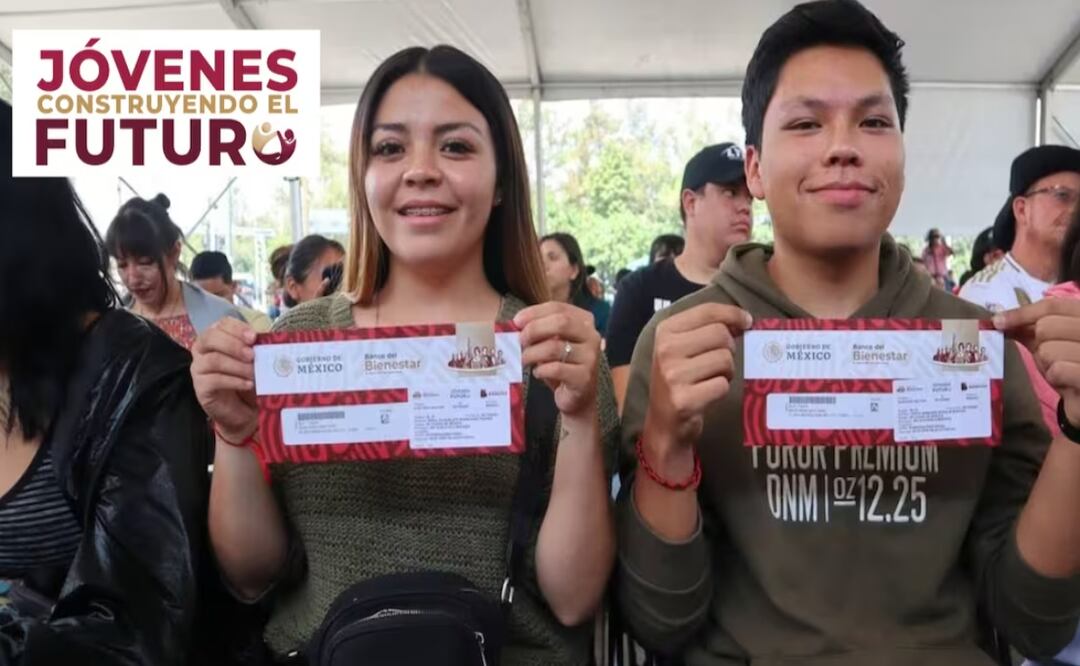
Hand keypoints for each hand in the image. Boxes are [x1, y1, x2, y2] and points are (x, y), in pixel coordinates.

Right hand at [191, 317, 258, 441]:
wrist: (243, 409)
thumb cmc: (249, 378)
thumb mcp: (257, 360)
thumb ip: (258, 347)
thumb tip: (269, 337)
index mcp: (217, 336)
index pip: (222, 324)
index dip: (237, 328)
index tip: (253, 337)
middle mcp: (203, 349)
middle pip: (210, 338)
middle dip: (233, 345)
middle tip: (252, 355)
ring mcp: (198, 368)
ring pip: (213, 360)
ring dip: (237, 365)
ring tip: (254, 373)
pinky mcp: (200, 388)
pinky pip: (214, 380)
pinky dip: (234, 381)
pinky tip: (248, 384)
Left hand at [515, 302, 600, 416]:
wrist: (577, 396)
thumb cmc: (561, 365)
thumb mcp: (551, 342)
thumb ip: (538, 330)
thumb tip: (515, 324)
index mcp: (584, 321)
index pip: (558, 307)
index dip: (534, 312)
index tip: (516, 321)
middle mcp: (592, 336)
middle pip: (561, 322)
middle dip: (534, 329)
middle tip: (519, 341)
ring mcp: (590, 357)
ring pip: (554, 347)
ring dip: (532, 353)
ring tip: (523, 360)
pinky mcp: (584, 377)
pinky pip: (556, 369)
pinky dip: (541, 370)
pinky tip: (537, 373)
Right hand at [644, 303, 752, 455]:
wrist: (663, 422)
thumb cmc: (679, 379)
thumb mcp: (683, 347)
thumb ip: (708, 328)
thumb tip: (744, 319)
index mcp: (665, 331)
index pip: (707, 310)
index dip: (733, 313)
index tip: (747, 321)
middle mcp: (665, 350)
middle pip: (720, 334)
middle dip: (728, 349)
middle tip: (719, 362)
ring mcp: (673, 375)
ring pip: (725, 360)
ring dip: (726, 372)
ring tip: (710, 379)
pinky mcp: (684, 400)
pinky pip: (722, 385)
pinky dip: (722, 390)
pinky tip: (707, 394)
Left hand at [995, 298, 1079, 423]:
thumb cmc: (1068, 367)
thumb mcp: (1050, 343)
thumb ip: (1030, 329)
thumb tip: (999, 319)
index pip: (1053, 305)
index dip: (1023, 312)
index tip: (998, 322)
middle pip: (1046, 326)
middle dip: (1039, 345)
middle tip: (1051, 358)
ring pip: (1048, 349)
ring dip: (1047, 364)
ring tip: (1062, 371)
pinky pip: (1058, 369)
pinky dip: (1055, 377)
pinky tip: (1066, 381)